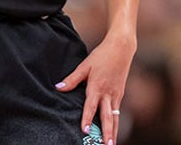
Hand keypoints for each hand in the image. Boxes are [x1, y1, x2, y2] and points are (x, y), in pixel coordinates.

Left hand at [57, 29, 135, 143]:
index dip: (87, 119)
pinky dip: (116, 124)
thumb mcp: (85, 65)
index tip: (85, 131)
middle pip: (107, 117)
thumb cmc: (102, 55)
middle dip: (106, 133)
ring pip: (115, 117)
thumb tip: (58, 88)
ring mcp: (116, 95)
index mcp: (97, 86)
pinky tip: (113, 133)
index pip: (91, 106)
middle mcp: (108, 93)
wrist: (121, 47)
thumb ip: (72, 79)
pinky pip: (117, 112)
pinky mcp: (120, 94)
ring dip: (113, 132)